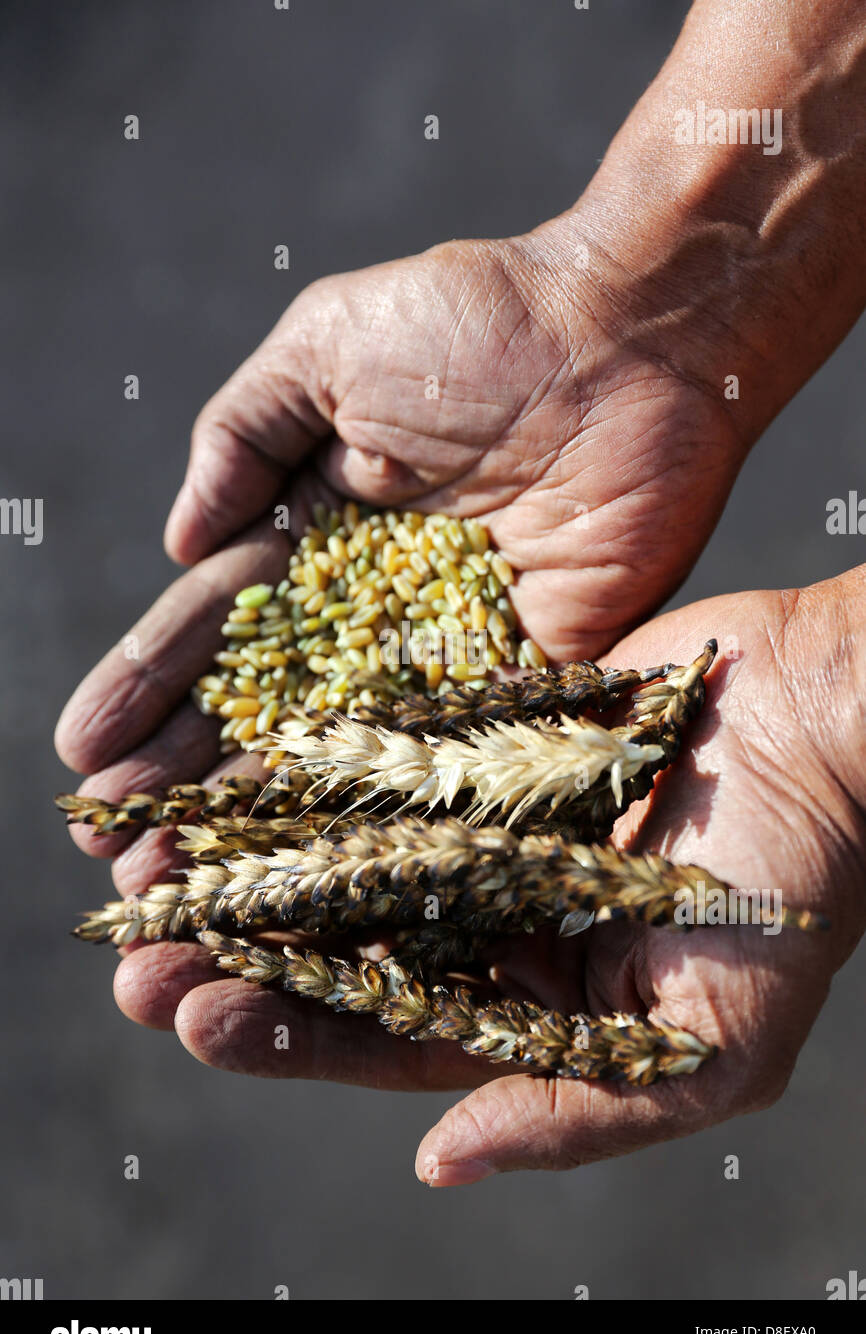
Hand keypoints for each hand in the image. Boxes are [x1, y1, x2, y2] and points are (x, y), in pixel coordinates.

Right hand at [54, 226, 746, 889]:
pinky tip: (320, 860)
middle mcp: (375, 608)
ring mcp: (450, 651)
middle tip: (111, 842)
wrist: (633, 337)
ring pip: (343, 750)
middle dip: (185, 773)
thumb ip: (243, 435)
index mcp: (318, 535)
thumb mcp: (327, 347)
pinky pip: (451, 754)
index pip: (217, 627)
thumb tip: (179, 545)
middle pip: (266, 706)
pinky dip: (390, 810)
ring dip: (265, 816)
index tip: (83, 748)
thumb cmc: (478, 320)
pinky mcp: (531, 677)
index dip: (149, 685)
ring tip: (182, 877)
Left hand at [105, 569, 865, 1182]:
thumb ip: (576, 1109)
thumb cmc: (797, 888)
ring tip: (150, 865)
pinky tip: (225, 773)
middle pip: (343, 946)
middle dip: (239, 957)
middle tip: (135, 959)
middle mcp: (495, 917)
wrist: (830, 718)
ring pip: (340, 853)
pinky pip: (375, 758)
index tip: (198, 1019)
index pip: (392, 1035)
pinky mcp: (479, 739)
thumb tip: (437, 1165)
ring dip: (249, 865)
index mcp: (540, 1003)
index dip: (291, 1035)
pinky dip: (300, 770)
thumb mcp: (713, 1042)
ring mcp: (481, 824)